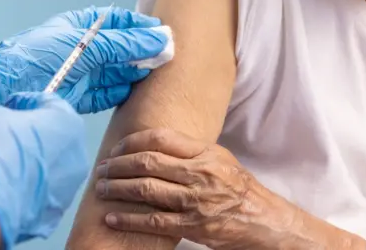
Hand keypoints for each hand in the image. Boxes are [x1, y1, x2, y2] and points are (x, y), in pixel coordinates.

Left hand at [0, 6, 170, 112]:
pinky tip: (131, 90)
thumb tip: (157, 39)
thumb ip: (122, 44)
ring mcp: (79, 74)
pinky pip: (104, 94)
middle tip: (163, 56)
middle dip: (140, 52)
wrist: (7, 91)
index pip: (116, 22)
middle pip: (118, 48)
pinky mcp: (77, 97)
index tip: (160, 32)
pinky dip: (118, 93)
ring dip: (132, 73)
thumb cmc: (37, 58)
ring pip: (114, 72)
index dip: (139, 25)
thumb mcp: (84, 44)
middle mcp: (80, 50)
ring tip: (151, 73)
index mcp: (78, 27)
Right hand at [0, 92, 87, 247]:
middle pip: (57, 133)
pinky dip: (35, 184)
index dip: (26, 102)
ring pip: (56, 163)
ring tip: (13, 164)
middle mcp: (79, 149)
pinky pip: (48, 188)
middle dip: (36, 132)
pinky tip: (15, 185)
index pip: (49, 102)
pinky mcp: (63, 205)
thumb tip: (6, 120)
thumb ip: (5, 112)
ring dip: (39, 160)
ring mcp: (74, 181)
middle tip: (11, 135)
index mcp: (67, 119)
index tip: (9, 108)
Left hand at [94, 129, 298, 249]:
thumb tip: (151, 145)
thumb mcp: (219, 158)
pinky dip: (129, 219)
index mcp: (205, 153)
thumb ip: (188, 150)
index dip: (132, 141)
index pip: (160, 138)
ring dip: (117, 189)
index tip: (117, 148)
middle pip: (147, 162)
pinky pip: (153, 221)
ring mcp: (195, 201)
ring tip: (101, 188)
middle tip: (102, 168)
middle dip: (118, 165)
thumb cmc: (238, 187)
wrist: (264, 220)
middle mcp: (199, 173)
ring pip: (146, 190)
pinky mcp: (192, 226)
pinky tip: (112, 217)